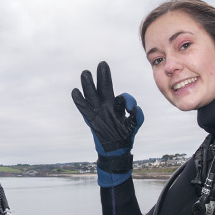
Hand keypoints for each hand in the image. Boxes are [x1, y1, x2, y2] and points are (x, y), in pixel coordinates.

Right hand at [71, 61, 143, 186]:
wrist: (116, 150)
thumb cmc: (126, 136)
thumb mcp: (135, 124)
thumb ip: (138, 115)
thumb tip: (133, 108)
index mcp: (118, 106)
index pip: (123, 97)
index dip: (127, 100)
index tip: (130, 108)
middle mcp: (107, 106)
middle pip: (104, 88)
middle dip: (103, 76)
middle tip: (102, 64)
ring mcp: (98, 112)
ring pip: (92, 95)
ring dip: (89, 84)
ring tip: (85, 73)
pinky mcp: (91, 120)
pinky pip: (84, 109)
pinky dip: (80, 100)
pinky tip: (76, 92)